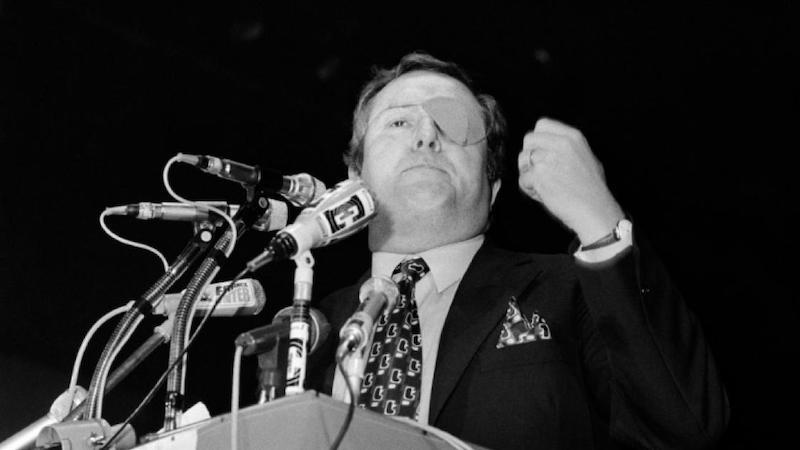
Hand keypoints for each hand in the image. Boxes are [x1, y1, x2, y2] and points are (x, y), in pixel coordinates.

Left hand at [518, 118, 624, 244]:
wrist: (595, 210)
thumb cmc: (592, 189)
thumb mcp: (586, 156)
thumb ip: (566, 147)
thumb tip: (546, 145)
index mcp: (573, 137)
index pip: (542, 124)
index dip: (537, 139)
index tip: (541, 152)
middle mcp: (561, 144)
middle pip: (528, 140)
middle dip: (529, 155)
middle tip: (539, 170)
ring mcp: (548, 159)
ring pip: (523, 160)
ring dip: (529, 174)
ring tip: (544, 185)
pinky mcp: (539, 176)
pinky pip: (523, 180)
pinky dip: (530, 189)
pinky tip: (544, 194)